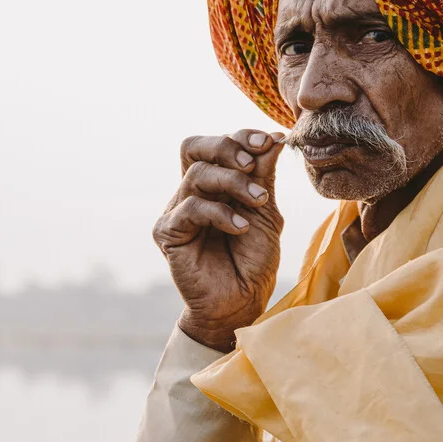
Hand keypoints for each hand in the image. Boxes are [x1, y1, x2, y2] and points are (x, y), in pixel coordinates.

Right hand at [153, 129, 284, 351]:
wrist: (241, 304)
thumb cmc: (252, 260)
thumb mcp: (265, 212)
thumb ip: (264, 177)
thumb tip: (274, 139)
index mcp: (214, 184)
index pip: (217, 145)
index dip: (240, 137)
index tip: (270, 141)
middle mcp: (191, 192)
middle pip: (193, 147)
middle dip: (226, 146)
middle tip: (253, 161)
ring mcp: (177, 211)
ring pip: (196, 174)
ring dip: (233, 182)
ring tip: (258, 201)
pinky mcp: (168, 233)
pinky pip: (190, 208)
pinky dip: (219, 212)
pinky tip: (240, 227)